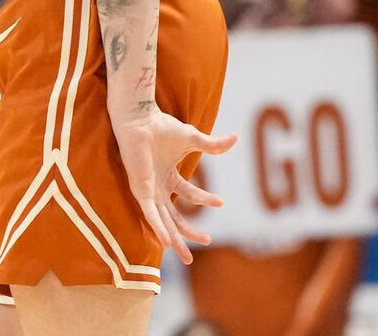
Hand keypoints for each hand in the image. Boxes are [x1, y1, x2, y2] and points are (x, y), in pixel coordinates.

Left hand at [110, 110, 235, 263]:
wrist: (140, 119)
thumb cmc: (161, 127)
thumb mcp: (193, 139)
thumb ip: (213, 145)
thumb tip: (236, 137)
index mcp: (168, 176)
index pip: (190, 194)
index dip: (205, 199)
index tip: (221, 202)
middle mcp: (158, 187)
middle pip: (175, 218)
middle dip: (189, 233)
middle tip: (207, 242)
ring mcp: (149, 191)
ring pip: (164, 223)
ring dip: (176, 240)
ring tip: (187, 258)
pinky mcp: (141, 191)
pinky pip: (150, 215)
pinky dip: (159, 229)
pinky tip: (168, 243)